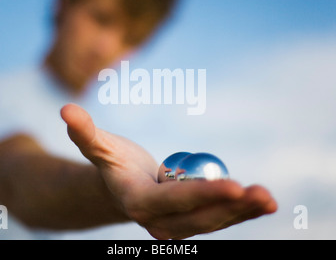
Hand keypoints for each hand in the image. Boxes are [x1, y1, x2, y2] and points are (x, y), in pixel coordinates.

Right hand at [61, 103, 276, 239]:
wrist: (121, 187)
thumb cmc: (111, 162)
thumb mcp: (99, 146)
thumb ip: (85, 132)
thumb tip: (65, 109)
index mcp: (138, 203)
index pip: (173, 201)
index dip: (202, 194)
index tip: (234, 185)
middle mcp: (159, 223)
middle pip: (200, 217)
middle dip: (232, 207)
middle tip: (263, 195)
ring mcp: (177, 227)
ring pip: (214, 221)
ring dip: (243, 212)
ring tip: (270, 200)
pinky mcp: (191, 222)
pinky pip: (218, 217)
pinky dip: (240, 211)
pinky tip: (262, 202)